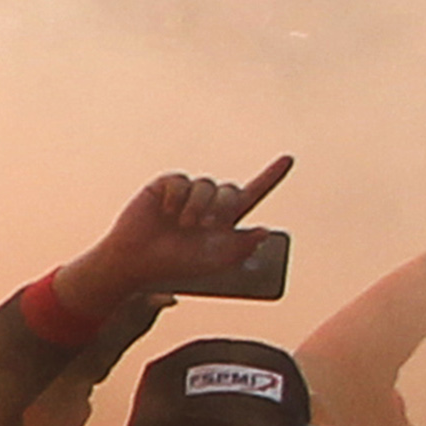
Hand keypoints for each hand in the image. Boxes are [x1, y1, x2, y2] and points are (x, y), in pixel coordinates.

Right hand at [56, 157, 289, 313]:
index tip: (288, 160)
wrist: (137, 261)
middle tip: (208, 225)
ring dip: (198, 205)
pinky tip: (165, 211)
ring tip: (183, 223)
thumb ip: (242, 248)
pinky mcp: (165, 187)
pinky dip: (176, 197)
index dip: (271, 177)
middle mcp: (207, 203)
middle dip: (223, 205)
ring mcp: (186, 194)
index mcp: (224, 220)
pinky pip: (181, 181)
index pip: (253, 194)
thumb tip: (265, 230)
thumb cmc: (175, 265)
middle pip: (230, 190)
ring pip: (206, 184)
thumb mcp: (215, 262)